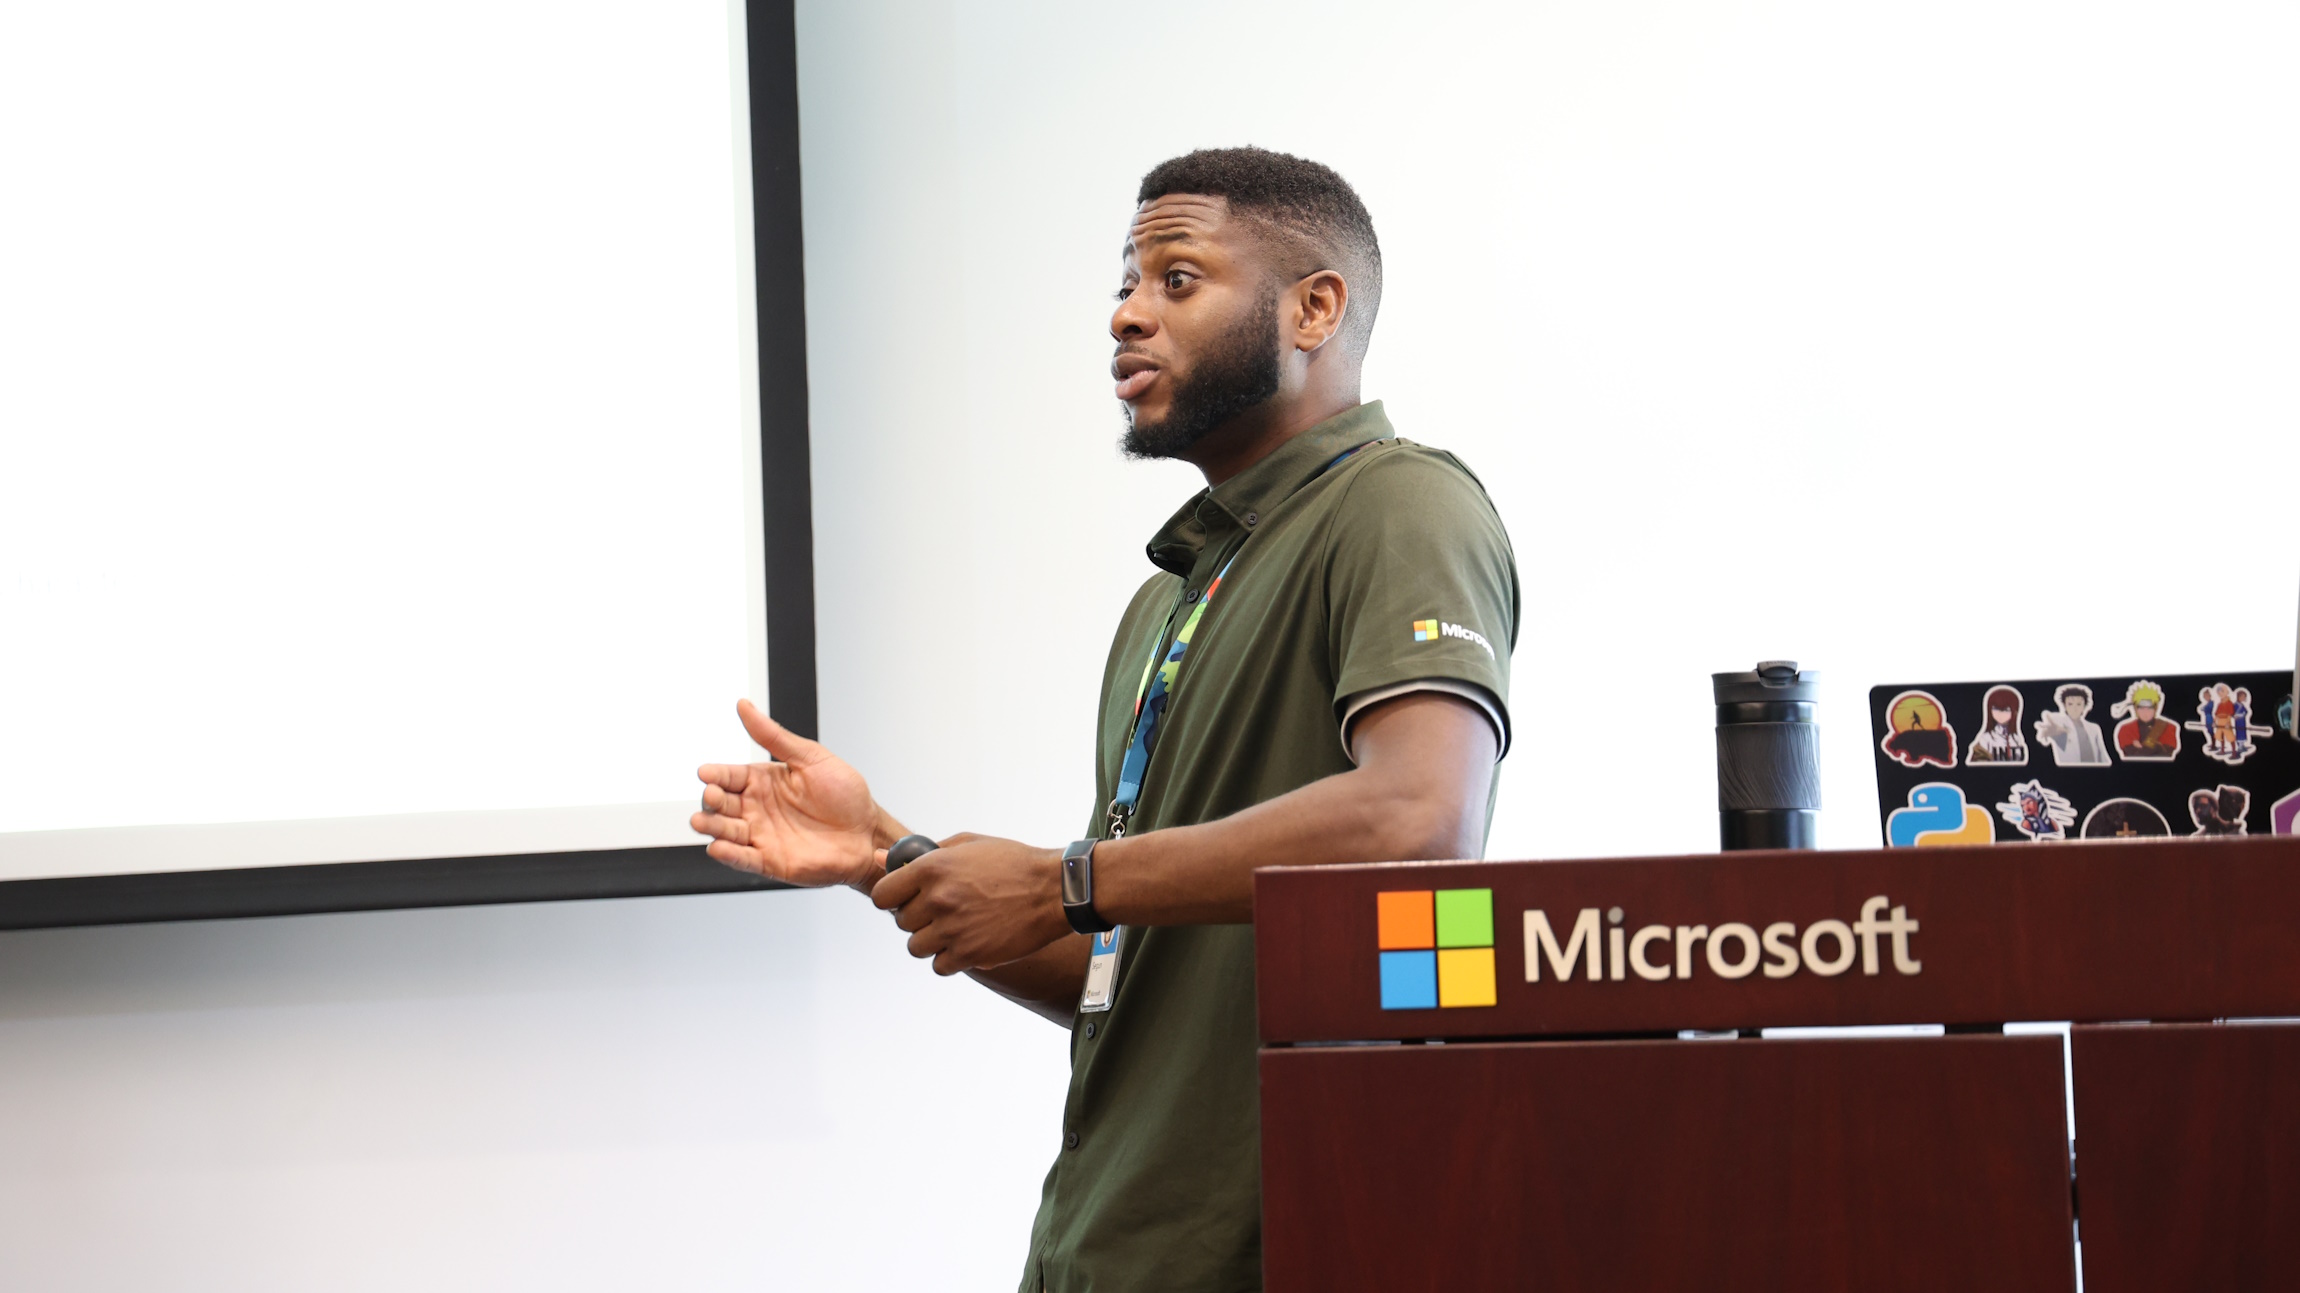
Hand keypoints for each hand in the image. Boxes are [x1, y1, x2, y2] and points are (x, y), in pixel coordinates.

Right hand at [691, 699, 881, 890]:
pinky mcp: (770, 861)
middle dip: (711, 800)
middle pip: (721, 804)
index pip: (730, 776)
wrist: (868, 831)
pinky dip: (729, 855)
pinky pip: (743, 859)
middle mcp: (757, 808)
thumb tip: (745, 706)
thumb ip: (774, 736)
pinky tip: (718, 848)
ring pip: (726, 832)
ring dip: (711, 827)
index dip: (716, 774)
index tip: (706, 773)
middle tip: (712, 796)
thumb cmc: (845, 794)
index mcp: (763, 781)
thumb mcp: (810, 757)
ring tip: (702, 822)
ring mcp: (762, 835)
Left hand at [869, 833, 1072, 974]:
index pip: (883, 895)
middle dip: (918, 918)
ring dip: (931, 940)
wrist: (1052, 890)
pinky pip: (939, 966)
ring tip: (955, 928)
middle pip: (901, 923)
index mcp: (932, 868)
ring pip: (916, 947)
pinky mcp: (970, 954)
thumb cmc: (1013, 863)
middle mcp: (938, 899)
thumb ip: (922, 852)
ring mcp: (953, 929)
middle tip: (941, 911)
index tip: (904, 899)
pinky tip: (966, 942)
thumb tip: (881, 858)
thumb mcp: (967, 844)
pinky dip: (949, 958)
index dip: (892, 898)